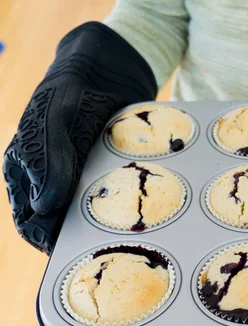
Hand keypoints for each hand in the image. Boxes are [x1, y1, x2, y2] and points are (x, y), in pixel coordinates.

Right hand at [3, 22, 155, 253]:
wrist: (106, 72)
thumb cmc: (68, 91)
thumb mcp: (52, 120)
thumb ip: (46, 160)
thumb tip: (45, 208)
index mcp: (24, 174)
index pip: (30, 223)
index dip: (48, 240)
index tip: (75, 248)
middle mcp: (51, 182)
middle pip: (62, 226)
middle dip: (81, 238)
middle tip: (107, 244)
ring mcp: (81, 180)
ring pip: (90, 217)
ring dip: (104, 225)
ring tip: (125, 231)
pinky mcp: (108, 176)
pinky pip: (114, 200)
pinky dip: (124, 206)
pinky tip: (139, 209)